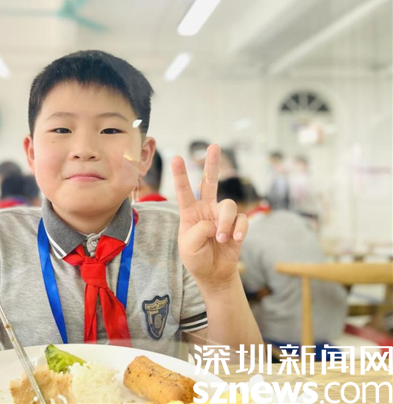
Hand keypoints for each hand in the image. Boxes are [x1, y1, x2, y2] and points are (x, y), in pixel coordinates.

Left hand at [172, 144, 247, 288]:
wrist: (213, 273)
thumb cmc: (196, 258)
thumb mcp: (188, 246)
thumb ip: (198, 230)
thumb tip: (214, 222)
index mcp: (189, 212)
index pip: (184, 191)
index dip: (180, 175)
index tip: (176, 157)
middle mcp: (206, 209)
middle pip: (209, 182)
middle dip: (211, 164)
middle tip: (213, 146)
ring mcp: (222, 216)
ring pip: (227, 205)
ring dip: (224, 223)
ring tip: (220, 238)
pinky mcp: (237, 224)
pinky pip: (241, 219)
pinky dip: (239, 229)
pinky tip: (235, 240)